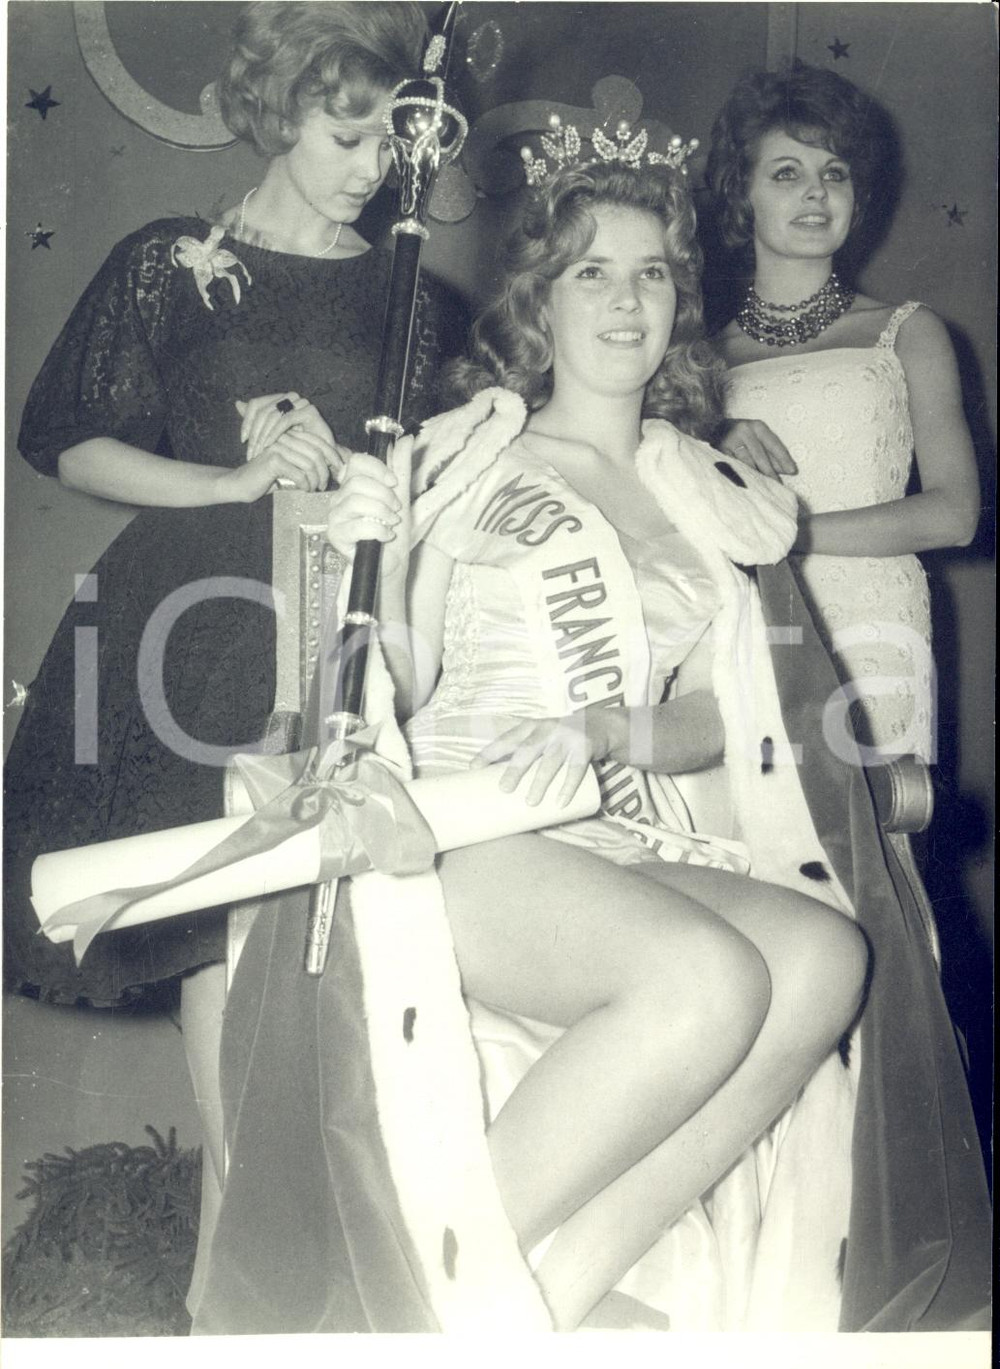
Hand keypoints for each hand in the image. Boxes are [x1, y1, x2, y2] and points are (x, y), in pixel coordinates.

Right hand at [216, 434, 330, 500]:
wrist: (241, 484)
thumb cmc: (268, 478)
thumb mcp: (291, 467)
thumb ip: (307, 463)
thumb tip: (333, 466)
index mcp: (290, 435)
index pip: (318, 441)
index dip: (333, 455)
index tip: (340, 469)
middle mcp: (285, 437)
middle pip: (317, 452)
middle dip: (325, 471)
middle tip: (324, 485)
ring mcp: (279, 447)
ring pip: (309, 464)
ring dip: (315, 480)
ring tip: (314, 489)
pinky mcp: (274, 460)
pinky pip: (299, 474)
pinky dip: (305, 484)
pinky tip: (304, 489)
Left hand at [235, 393, 347, 473]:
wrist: (321, 457)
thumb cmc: (296, 446)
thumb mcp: (272, 434)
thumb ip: (256, 419)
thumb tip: (238, 403)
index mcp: (281, 399)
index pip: (256, 404)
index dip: (247, 421)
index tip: (243, 439)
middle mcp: (291, 397)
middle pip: (263, 410)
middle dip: (254, 433)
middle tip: (250, 451)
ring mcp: (301, 403)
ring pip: (272, 415)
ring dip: (263, 435)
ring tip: (259, 451)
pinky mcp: (309, 411)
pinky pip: (285, 420)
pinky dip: (274, 433)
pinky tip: (269, 445)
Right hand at [325, 436, 413, 576]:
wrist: (392, 562)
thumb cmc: (393, 530)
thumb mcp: (402, 495)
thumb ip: (401, 467)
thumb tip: (406, 439)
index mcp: (354, 484)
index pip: (356, 461)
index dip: (377, 469)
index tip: (394, 483)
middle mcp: (340, 497)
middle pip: (356, 481)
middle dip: (383, 495)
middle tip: (395, 510)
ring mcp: (335, 516)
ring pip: (356, 501)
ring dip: (381, 512)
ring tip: (391, 523)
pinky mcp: (335, 535)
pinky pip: (356, 525)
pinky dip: (378, 530)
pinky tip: (385, 536)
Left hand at [474, 713, 606, 807]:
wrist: (598, 725)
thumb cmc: (558, 738)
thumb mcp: (539, 738)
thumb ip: (523, 755)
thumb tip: (498, 788)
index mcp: (529, 727)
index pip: (506, 740)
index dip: (489, 753)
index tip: (473, 768)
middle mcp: (545, 729)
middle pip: (526, 751)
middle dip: (514, 770)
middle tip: (504, 789)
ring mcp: (565, 737)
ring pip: (550, 762)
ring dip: (539, 783)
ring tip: (530, 802)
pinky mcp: (584, 746)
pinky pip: (576, 769)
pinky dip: (568, 787)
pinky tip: (560, 802)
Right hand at [717, 419, 796, 477]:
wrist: (713, 428)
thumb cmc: (742, 436)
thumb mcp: (758, 438)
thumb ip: (771, 452)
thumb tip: (788, 470)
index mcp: (758, 427)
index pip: (773, 444)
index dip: (783, 458)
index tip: (792, 471)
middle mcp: (744, 431)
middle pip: (760, 455)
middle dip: (769, 471)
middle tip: (778, 485)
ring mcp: (731, 440)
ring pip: (746, 462)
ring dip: (755, 476)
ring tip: (764, 488)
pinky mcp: (720, 451)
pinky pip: (733, 466)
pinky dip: (741, 475)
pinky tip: (748, 483)